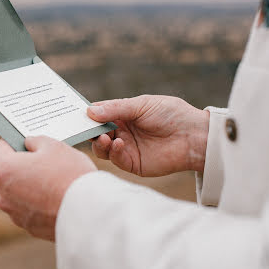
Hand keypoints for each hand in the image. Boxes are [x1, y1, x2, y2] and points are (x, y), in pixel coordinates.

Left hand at [0, 136, 96, 240]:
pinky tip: (57, 196)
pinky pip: (30, 208)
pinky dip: (38, 202)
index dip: (13, 142)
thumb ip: (36, 141)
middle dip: (22, 164)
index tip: (25, 140)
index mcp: (4, 170)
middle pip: (8, 172)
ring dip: (30, 184)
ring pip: (18, 192)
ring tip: (54, 178)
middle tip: (43, 158)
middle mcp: (3, 195)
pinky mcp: (29, 227)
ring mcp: (15, 214)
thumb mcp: (54, 146)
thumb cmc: (69, 175)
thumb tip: (29, 144)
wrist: (88, 213)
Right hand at [87, 95, 208, 175]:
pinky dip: (114, 152)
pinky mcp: (133, 163)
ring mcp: (126, 148)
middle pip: (95, 134)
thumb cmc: (171, 114)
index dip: (86, 116)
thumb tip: (89, 111)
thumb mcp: (141, 105)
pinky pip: (116, 159)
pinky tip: (120, 143)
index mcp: (122, 114)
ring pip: (101, 149)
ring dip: (99, 143)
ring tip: (104, 138)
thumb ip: (115, 109)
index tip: (75, 116)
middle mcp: (121, 131)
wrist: (194, 135)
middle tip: (86, 130)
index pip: (98, 115)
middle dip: (88, 132)